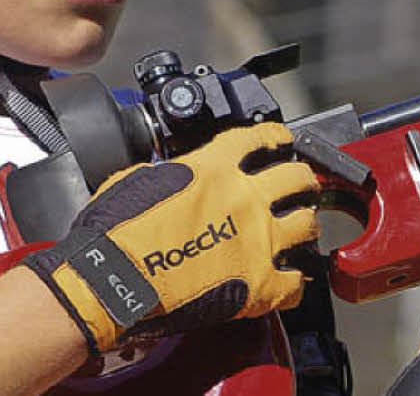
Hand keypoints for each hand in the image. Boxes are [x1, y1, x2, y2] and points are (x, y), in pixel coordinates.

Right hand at [23, 122, 319, 353]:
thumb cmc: (117, 232)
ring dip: (306, 223)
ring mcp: (257, 240)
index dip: (276, 136)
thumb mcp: (142, 177)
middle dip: (303, 177)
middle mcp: (244, 198)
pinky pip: (296, 282)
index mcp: (214, 168)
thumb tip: (184, 177)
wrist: (114, 278)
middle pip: (295, 177)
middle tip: (302, 182)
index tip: (283, 139)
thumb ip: (178, 173)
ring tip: (304, 225)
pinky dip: (297, 281)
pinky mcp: (259, 284)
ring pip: (306, 223)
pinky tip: (293, 279)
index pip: (259, 138)